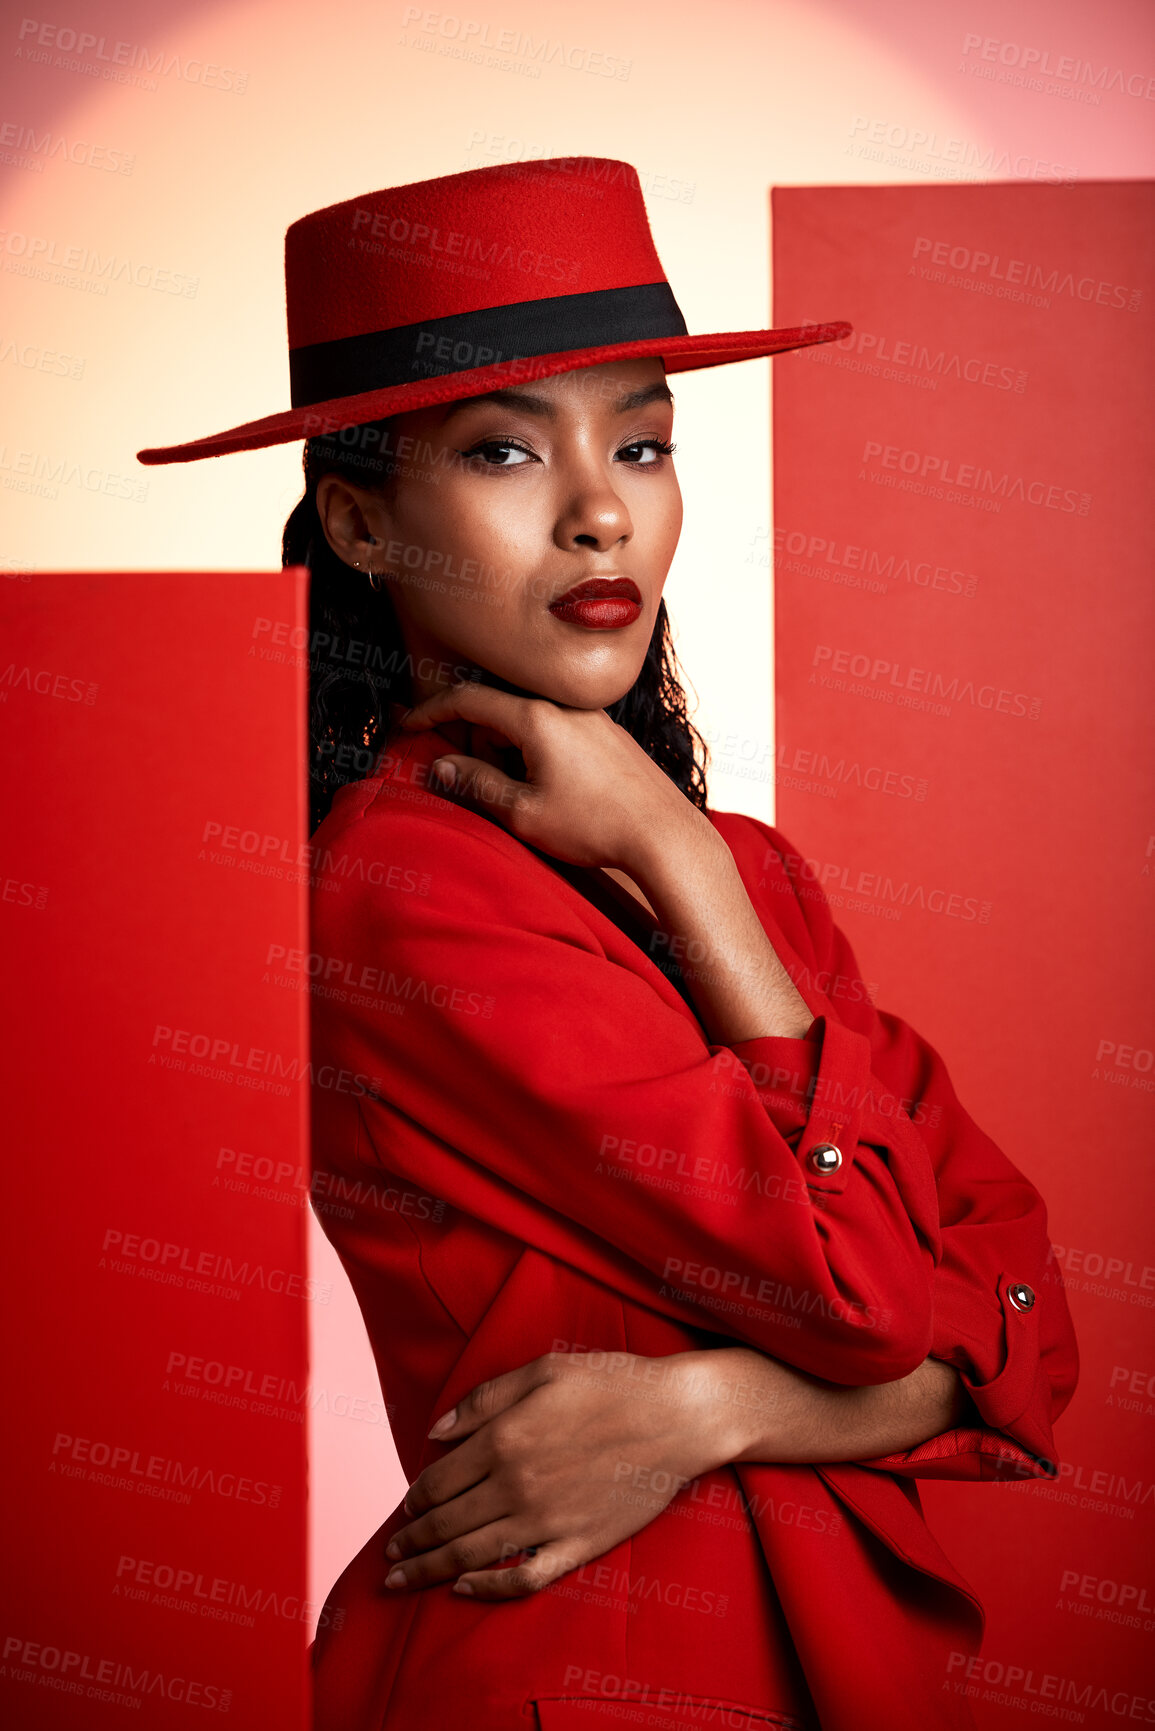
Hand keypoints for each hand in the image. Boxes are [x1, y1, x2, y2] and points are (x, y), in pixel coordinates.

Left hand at [381, 1349, 735, 1601]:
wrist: (677, 1417)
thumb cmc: (611, 1384)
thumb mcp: (542, 1370)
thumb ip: (483, 1400)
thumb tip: (435, 1432)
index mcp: (505, 1439)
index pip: (438, 1480)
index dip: (415, 1499)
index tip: (405, 1509)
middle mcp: (517, 1484)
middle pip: (445, 1524)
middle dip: (411, 1543)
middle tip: (391, 1555)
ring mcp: (547, 1520)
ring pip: (470, 1556)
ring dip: (429, 1571)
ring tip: (402, 1580)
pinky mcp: (577, 1545)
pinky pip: (522, 1579)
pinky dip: (487, 1590)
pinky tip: (463, 1589)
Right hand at [399, 681, 704, 872]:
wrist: (666, 835)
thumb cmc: (595, 826)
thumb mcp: (523, 812)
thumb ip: (477, 784)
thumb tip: (442, 767)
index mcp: (536, 717)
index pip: (467, 698)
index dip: (430, 711)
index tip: (408, 727)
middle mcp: (565, 706)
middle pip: (498, 710)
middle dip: (477, 743)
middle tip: (482, 787)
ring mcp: (591, 718)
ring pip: (529, 721)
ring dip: (509, 751)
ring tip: (523, 797)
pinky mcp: (609, 735)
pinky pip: (557, 730)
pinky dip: (537, 752)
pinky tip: (552, 790)